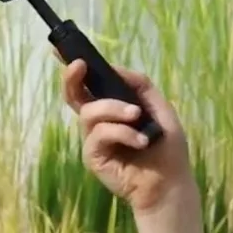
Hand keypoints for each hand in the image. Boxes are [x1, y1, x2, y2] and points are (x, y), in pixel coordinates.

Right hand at [60, 60, 191, 214]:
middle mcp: (99, 122)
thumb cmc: (167, 147)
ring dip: (114, 109)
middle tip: (80, 66)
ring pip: (90, 112)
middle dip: (72, 78)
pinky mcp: (93, 157)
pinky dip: (122, 133)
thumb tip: (116, 69)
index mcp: (112, 108)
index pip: (89, 86)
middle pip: (74, 96)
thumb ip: (140, 85)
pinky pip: (100, 134)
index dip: (74, 70)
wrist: (170, 182)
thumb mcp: (159, 108)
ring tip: (137, 117)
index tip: (62, 50)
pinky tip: (140, 141)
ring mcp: (94, 140)